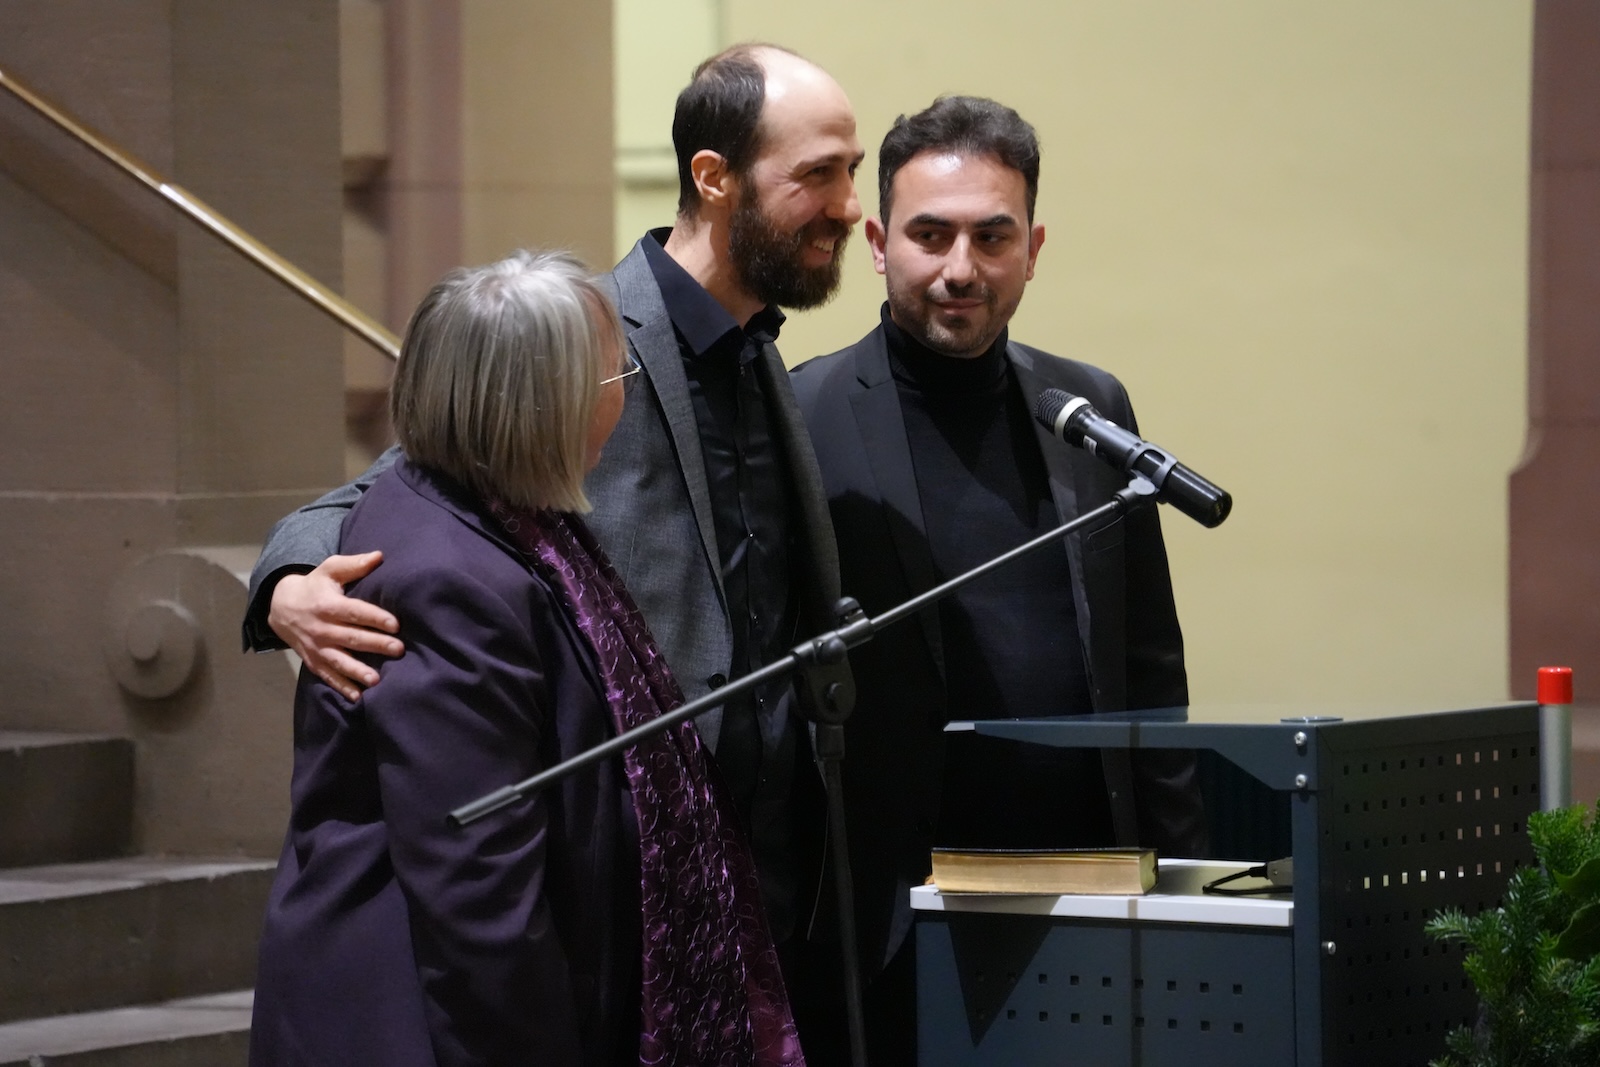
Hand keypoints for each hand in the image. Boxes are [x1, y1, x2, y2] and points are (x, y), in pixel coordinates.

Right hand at [268, 551, 402, 700]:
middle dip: (375, 644)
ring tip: (377, 680)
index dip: (374, 618)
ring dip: (357, 671)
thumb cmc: (315, 586)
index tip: (395, 624)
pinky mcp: (313, 660)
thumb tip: (379, 556)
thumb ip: (353, 565)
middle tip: (398, 650)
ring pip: (339, 661)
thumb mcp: (329, 570)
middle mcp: (322, 628)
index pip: (354, 612)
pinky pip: (328, 675)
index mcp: (328, 605)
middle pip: (351, 637)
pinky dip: (341, 687)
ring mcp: (316, 647)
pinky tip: (358, 697)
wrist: (280, 606)